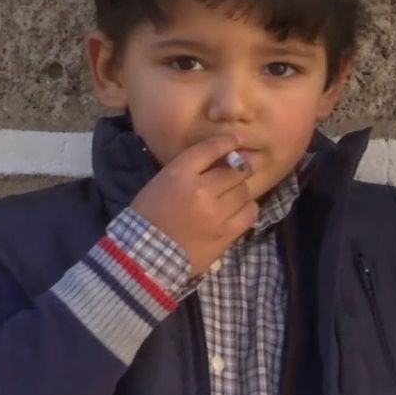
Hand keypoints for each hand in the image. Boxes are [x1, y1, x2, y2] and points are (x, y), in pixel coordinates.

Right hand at [130, 134, 258, 275]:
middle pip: (234, 170)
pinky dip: (247, 208)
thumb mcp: (162, 182)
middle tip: (234, 175)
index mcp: (180, 173)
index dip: (227, 141)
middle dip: (236, 170)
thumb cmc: (149, 216)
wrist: (145, 254)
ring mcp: (217, 213)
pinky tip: (239, 209)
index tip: (236, 140)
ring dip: (240, 190)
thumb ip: (189, 169)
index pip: (211, 148)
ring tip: (233, 195)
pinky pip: (249, 213)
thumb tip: (220, 160)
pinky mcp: (226, 233)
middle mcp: (202, 190)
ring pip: (244, 191)